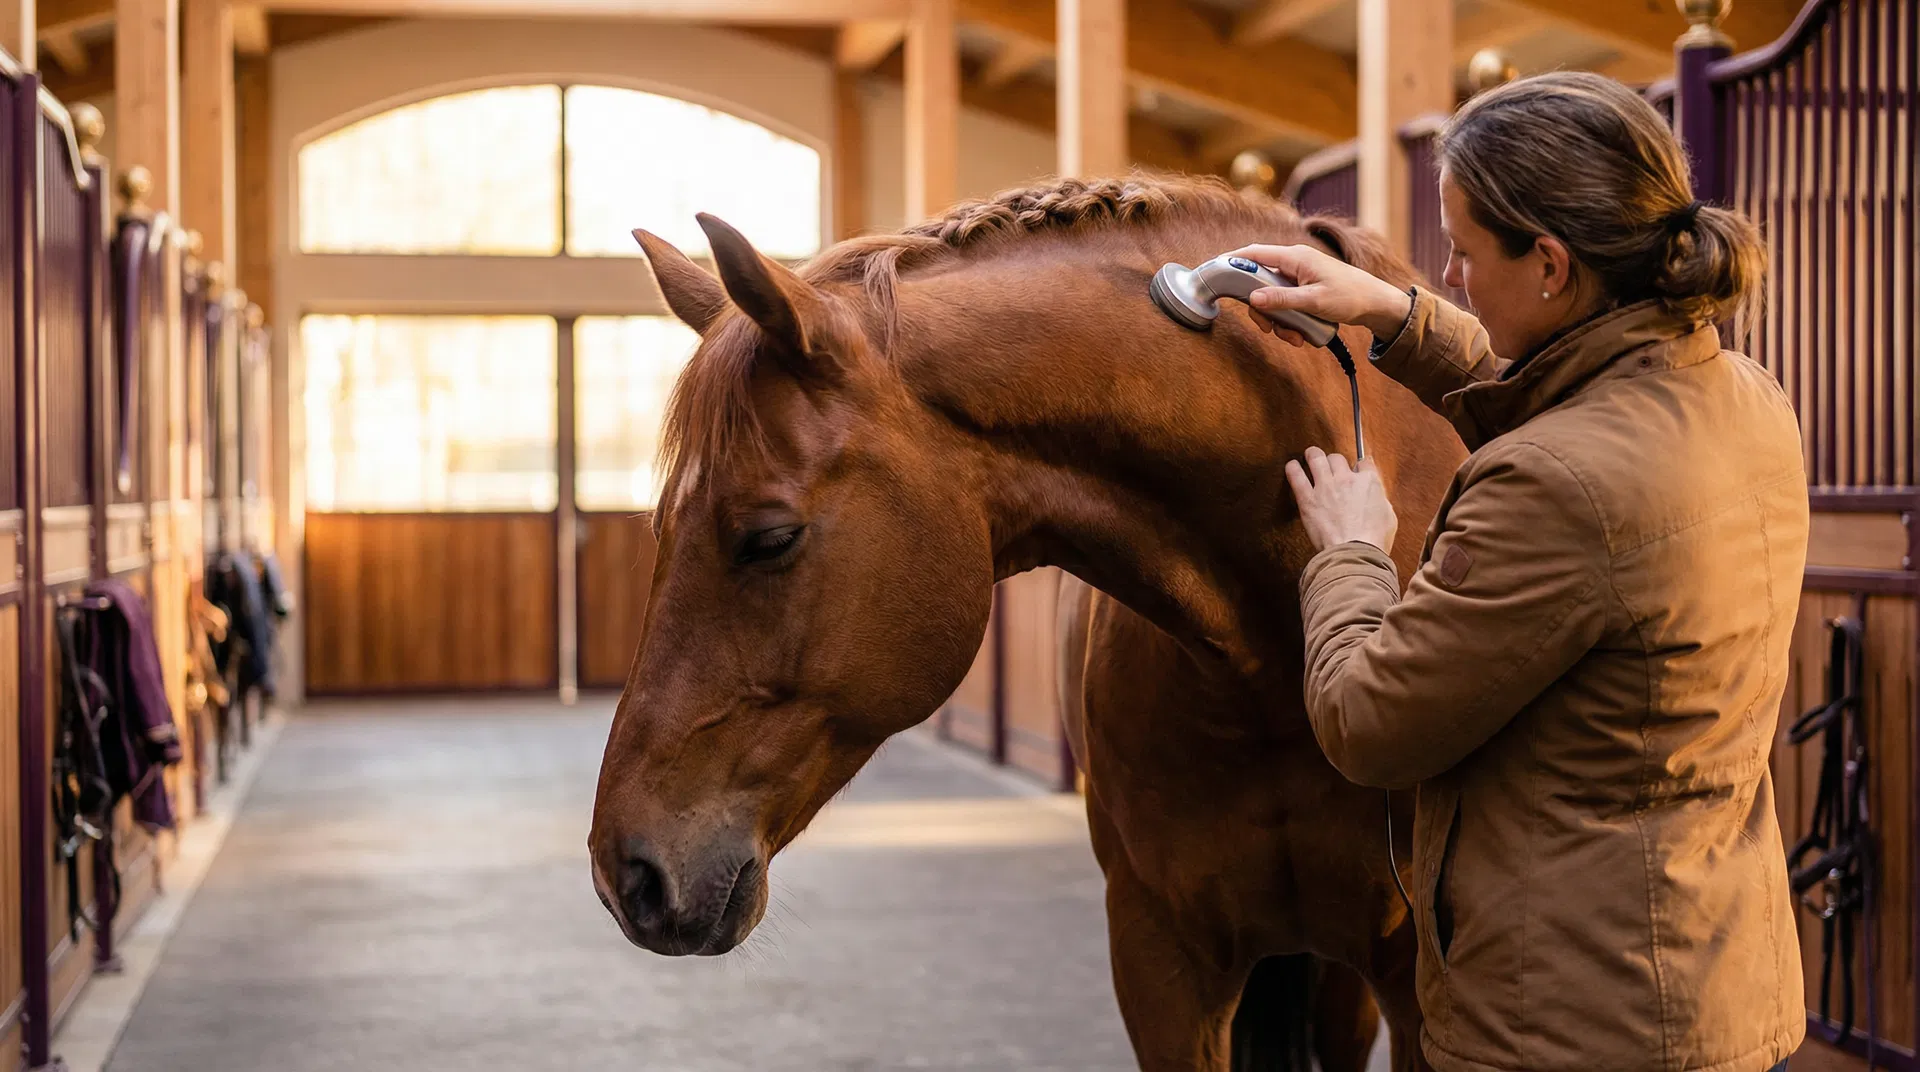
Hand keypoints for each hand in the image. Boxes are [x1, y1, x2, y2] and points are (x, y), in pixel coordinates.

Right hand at [1224, 243, 1413, 346]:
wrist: (1376, 304)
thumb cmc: (1350, 297)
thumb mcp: (1313, 301)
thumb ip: (1281, 299)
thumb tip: (1252, 299)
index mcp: (1295, 258)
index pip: (1254, 253)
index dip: (1232, 261)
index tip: (1215, 273)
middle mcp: (1294, 264)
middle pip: (1259, 283)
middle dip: (1261, 309)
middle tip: (1267, 328)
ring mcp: (1299, 277)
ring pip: (1272, 298)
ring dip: (1277, 320)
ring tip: (1294, 337)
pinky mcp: (1304, 289)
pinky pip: (1286, 304)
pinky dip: (1289, 321)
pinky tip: (1301, 335)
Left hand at [1285, 447, 1398, 554]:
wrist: (1355, 551)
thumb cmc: (1373, 539)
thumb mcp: (1389, 516)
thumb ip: (1380, 500)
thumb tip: (1375, 498)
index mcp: (1368, 482)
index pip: (1364, 463)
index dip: (1360, 466)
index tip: (1356, 469)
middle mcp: (1346, 479)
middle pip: (1337, 458)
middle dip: (1335, 461)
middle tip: (1332, 466)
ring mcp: (1325, 487)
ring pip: (1316, 458)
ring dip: (1313, 455)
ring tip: (1310, 455)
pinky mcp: (1308, 499)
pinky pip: (1296, 477)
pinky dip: (1293, 469)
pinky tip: (1292, 466)